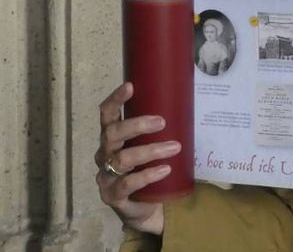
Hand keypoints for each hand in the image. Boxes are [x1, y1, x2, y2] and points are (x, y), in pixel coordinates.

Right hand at [95, 82, 179, 235]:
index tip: (131, 86)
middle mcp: (104, 154)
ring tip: (175, 147)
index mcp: (112, 138)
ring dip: (150, 151)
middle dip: (137, 125)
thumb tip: (188, 100)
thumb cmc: (149, 168)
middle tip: (162, 122)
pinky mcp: (112, 196)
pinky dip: (147, 175)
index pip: (106, 114)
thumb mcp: (151, 145)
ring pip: (122, 159)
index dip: (115, 99)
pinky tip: (164, 169)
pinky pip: (128, 184)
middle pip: (112, 134)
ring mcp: (105, 176)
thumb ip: (158, 129)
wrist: (147, 207)